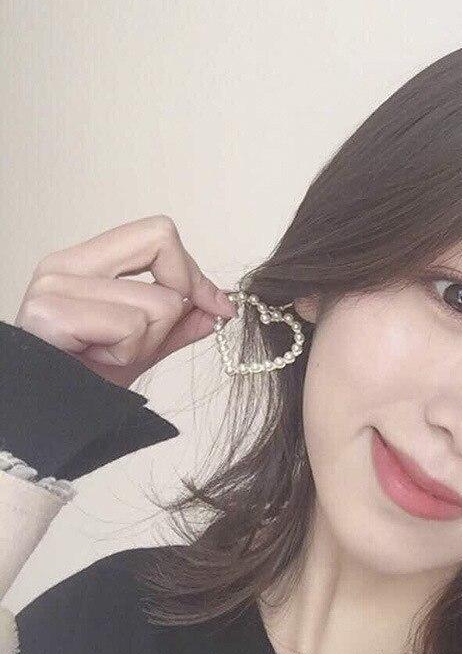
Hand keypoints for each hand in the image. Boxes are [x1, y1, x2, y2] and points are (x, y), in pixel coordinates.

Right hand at [13, 215, 237, 388]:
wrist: (49, 419)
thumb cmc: (83, 384)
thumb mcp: (142, 348)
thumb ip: (179, 324)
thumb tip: (219, 306)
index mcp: (84, 264)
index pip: (157, 235)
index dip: (192, 272)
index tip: (215, 306)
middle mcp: (65, 265)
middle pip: (161, 245)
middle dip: (172, 303)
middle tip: (140, 338)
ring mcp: (54, 287)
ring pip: (158, 301)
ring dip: (144, 342)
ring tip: (108, 355)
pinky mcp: (51, 314)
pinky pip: (131, 325)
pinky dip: (126, 354)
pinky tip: (96, 361)